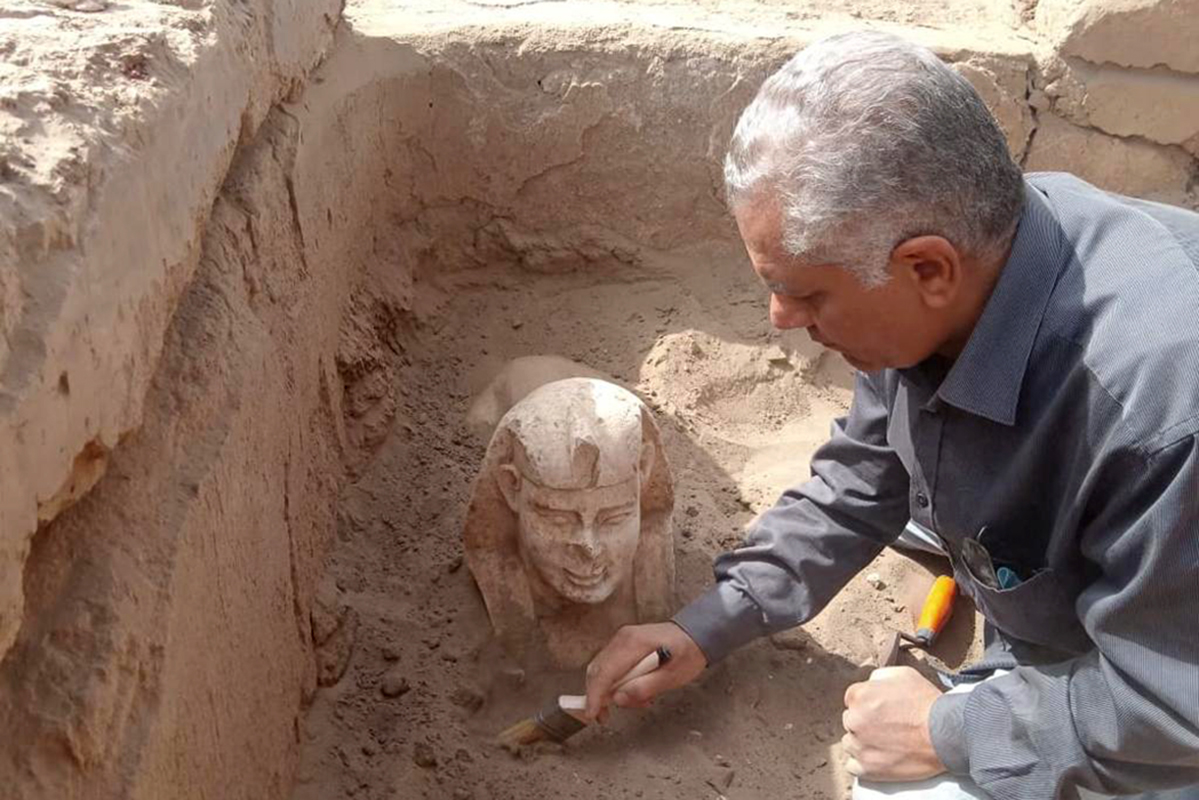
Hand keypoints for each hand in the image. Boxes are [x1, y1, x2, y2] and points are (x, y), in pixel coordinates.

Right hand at [583, 622, 706, 722]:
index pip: (604, 671)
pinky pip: (610, 666)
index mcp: (634, 643)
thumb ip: (645, 687)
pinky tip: (634, 690)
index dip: (595, 695)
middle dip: (598, 696)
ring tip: (637, 701)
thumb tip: (618, 698)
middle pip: (597, 670)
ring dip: (610, 691)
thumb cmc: (688, 653)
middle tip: (605, 716)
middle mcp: (623, 638)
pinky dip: (615, 682)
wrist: (695, 634)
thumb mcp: (673, 676)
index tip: (592, 714)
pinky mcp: (623, 644)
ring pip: (601, 669)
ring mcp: (621, 639)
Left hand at [841, 666, 946, 781]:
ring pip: (850, 743)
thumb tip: (869, 684)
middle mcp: (854, 720)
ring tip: (886, 743)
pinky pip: (853, 766)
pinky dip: (863, 763)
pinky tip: (879, 757)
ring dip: (863, 742)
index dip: (868, 704)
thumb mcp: (903, 674)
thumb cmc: (927, 704)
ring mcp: (859, 746)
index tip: (881, 711)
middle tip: (887, 726)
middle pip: (851, 721)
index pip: (852, 699)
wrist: (945, 735)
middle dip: (865, 722)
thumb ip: (878, 677)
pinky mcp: (867, 769)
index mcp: (859, 696)